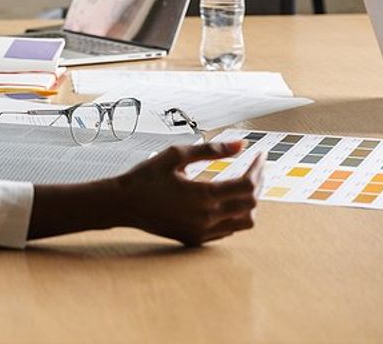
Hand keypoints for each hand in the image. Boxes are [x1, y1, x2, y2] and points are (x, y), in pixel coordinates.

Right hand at [116, 140, 262, 246]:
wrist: (122, 205)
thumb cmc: (146, 177)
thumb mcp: (175, 155)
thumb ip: (210, 150)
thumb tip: (241, 144)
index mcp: (204, 196)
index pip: (248, 185)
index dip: (258, 169)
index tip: (260, 155)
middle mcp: (207, 217)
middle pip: (251, 204)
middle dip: (258, 182)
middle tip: (255, 167)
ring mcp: (202, 232)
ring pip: (245, 222)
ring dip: (250, 203)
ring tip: (244, 185)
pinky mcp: (196, 239)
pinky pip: (228, 231)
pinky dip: (234, 216)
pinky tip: (226, 201)